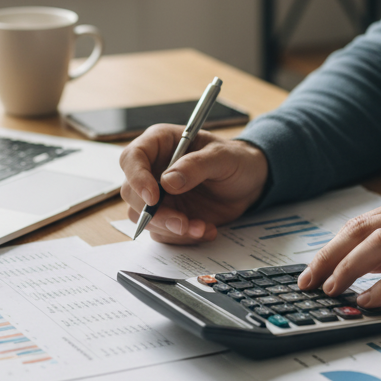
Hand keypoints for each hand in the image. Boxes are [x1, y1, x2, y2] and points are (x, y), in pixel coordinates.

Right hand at [119, 126, 268, 243]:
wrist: (250, 182)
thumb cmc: (235, 159)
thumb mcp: (222, 157)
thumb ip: (196, 166)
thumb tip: (168, 182)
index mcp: (160, 143)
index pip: (132, 158)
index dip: (137, 178)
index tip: (153, 197)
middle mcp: (153, 169)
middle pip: (131, 193)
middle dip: (155, 212)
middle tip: (181, 222)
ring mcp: (158, 195)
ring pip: (144, 217)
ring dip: (171, 228)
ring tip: (202, 226)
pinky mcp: (168, 215)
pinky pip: (163, 232)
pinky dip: (183, 237)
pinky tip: (206, 228)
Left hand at [297, 189, 380, 307]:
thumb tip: (360, 264)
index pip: (362, 223)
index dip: (333, 246)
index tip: (312, 268)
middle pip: (363, 230)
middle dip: (329, 256)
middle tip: (309, 280)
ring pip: (380, 245)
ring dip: (349, 268)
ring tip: (331, 289)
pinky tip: (368, 300)